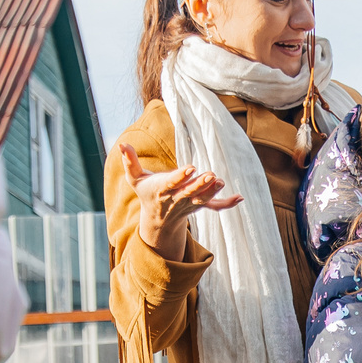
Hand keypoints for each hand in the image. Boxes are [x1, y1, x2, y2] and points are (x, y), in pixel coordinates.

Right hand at [117, 140, 239, 262]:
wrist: (158, 219)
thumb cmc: (147, 193)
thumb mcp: (135, 179)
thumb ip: (129, 162)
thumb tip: (122, 143)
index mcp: (162, 190)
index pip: (172, 183)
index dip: (180, 176)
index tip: (191, 167)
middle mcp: (177, 199)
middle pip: (189, 192)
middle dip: (199, 185)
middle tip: (211, 174)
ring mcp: (190, 204)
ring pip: (203, 199)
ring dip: (213, 192)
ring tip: (220, 181)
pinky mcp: (200, 205)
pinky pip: (215, 207)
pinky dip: (227, 204)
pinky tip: (239, 197)